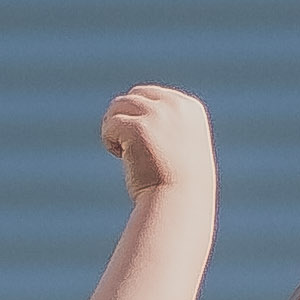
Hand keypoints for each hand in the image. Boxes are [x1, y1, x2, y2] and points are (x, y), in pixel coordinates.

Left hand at [101, 84, 215, 210]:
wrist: (178, 204)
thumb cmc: (178, 184)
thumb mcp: (180, 146)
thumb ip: (167, 124)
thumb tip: (136, 109)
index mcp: (189, 108)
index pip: (151, 95)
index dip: (138, 116)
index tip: (143, 142)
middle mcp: (175, 106)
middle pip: (133, 96)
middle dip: (124, 119)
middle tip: (127, 146)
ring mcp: (157, 115)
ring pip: (118, 106)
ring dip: (114, 128)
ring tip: (123, 152)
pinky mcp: (138, 128)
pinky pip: (110, 125)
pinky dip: (109, 140)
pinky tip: (120, 156)